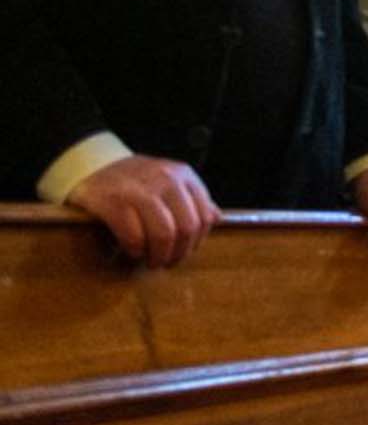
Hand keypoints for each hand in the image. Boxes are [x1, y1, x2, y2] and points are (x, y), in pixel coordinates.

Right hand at [67, 154, 220, 266]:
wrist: (92, 163)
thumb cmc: (135, 178)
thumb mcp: (169, 180)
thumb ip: (192, 198)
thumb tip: (216, 218)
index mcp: (184, 175)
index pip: (205, 216)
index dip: (197, 241)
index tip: (186, 251)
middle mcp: (166, 180)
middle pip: (186, 228)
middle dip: (179, 253)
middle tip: (167, 262)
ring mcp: (140, 190)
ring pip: (164, 234)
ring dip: (159, 256)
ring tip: (152, 261)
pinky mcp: (114, 202)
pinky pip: (134, 236)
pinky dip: (136, 250)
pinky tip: (133, 251)